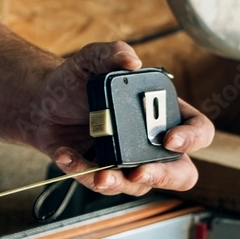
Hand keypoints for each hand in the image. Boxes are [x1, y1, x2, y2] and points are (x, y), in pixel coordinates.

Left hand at [21, 40, 214, 196]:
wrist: (41, 100)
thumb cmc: (75, 79)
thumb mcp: (92, 58)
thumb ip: (112, 52)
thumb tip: (132, 61)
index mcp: (162, 112)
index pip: (198, 130)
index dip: (192, 138)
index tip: (170, 140)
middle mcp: (151, 142)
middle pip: (181, 172)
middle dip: (165, 177)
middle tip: (141, 173)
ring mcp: (128, 161)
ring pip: (139, 186)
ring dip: (120, 183)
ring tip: (100, 174)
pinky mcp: (101, 173)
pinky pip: (99, 183)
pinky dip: (82, 172)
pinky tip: (66, 155)